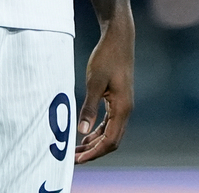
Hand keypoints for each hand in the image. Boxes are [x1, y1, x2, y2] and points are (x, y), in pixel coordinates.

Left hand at [75, 17, 133, 163]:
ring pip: (110, 132)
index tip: (78, 160)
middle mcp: (125, 110)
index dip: (94, 153)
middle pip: (111, 140)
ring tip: (77, 149)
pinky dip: (98, 130)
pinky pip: (109, 122)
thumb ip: (88, 107)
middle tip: (74, 158)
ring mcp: (122, 105)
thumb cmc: (107, 57)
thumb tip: (81, 131)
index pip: (110, 141)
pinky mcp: (118, 98)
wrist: (119, 39)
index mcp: (122, 109)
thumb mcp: (94, 82)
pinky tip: (86, 132)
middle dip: (93, 151)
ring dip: (95, 142)